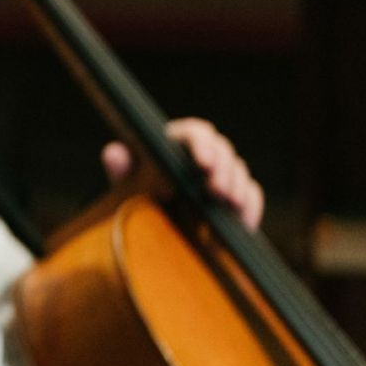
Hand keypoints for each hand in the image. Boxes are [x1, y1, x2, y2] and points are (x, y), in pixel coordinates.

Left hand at [101, 117, 263, 228]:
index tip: (202, 164)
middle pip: (222, 149)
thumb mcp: (126, 188)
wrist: (154, 234)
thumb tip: (113, 152)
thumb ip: (121, 171)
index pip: (195, 132)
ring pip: (239, 170)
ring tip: (229, 204)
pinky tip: (243, 221)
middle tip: (216, 191)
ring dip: (236, 187)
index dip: (201, 144)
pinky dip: (249, 206)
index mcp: (176, 144)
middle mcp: (203, 154)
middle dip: (222, 169)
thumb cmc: (137, 200)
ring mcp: (223, 175)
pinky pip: (252, 195)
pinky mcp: (238, 198)